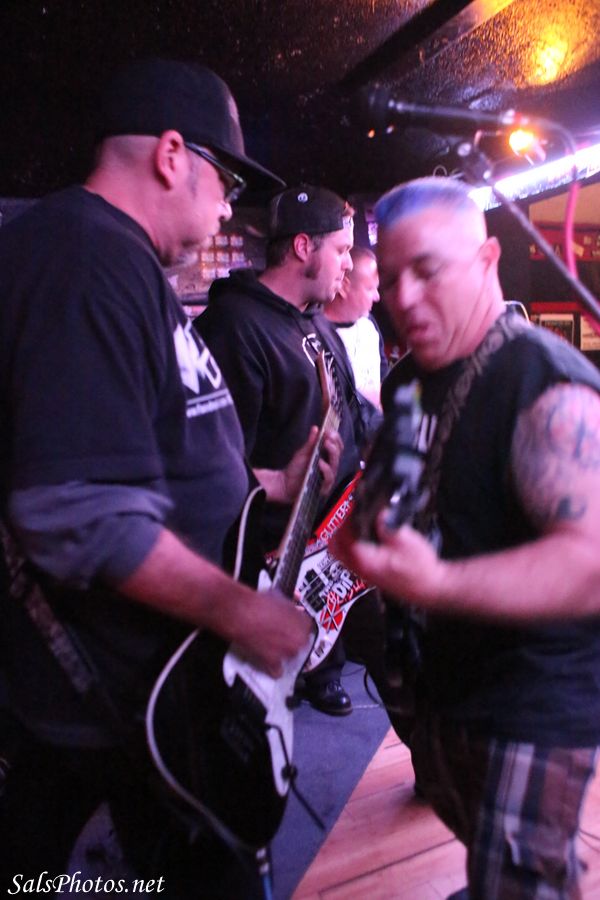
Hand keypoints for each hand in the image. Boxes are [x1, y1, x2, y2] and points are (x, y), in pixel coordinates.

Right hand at [233, 589, 313, 677]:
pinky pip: (278, 671)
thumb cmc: (258, 603)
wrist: (241, 613)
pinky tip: (269, 662)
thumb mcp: (280, 598)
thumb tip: (290, 609)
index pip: (307, 626)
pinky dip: (273, 668)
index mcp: (304, 623)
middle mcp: (299, 639)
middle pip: (300, 642)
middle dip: (292, 638)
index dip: (297, 625)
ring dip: (283, 652)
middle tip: (280, 633)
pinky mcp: (273, 663)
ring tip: (271, 644)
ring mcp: (287, 653)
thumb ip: (290, 608)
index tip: (291, 625)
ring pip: (290, 655)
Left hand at [281, 426, 342, 502]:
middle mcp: (329, 467)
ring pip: (335, 465)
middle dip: (334, 443)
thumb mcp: (302, 453)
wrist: (284, 483)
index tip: (329, 430)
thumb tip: (316, 428)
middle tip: (328, 436)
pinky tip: (320, 462)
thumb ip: (310, 442)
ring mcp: (327, 477)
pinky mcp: (324, 487)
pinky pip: (329, 478)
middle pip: (338, 454)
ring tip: (326, 444)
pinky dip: (326, 469)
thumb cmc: (295, 469)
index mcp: (326, 458)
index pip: (337, 447)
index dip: (335, 438)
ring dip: (332, 453)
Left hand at [330, 512, 446, 609]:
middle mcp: (361, 570)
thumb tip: (378, 513)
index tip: (352, 509)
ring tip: (356, 524)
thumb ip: (387, 525)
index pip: (344, 539)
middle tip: (349, 516)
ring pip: (343, 556)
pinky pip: (353, 560)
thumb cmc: (421, 569)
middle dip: (339, 531)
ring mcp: (366, 575)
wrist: (432, 588)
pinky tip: (364, 538)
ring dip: (345, 540)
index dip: (345, 522)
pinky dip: (352, 548)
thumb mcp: (406, 540)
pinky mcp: (373, 576)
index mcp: (366, 561)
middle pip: (337, 550)